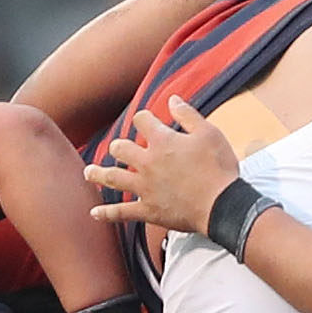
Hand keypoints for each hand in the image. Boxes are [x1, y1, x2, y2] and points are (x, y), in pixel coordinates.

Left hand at [87, 96, 243, 238]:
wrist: (222, 205)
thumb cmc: (219, 168)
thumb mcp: (209, 133)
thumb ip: (188, 115)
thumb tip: (172, 99)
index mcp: (162, 141)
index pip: (142, 120)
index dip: (144, 118)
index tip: (147, 121)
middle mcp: (148, 163)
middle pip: (120, 149)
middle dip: (118, 146)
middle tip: (117, 149)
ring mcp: (145, 188)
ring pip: (112, 178)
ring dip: (98, 174)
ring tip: (88, 172)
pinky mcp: (148, 210)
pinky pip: (122, 212)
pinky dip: (107, 213)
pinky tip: (95, 213)